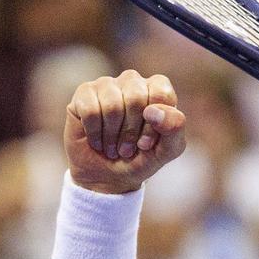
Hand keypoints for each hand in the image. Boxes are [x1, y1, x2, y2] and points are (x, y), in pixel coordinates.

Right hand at [65, 71, 185, 193]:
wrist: (107, 176)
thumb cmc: (140, 159)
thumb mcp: (166, 150)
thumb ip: (174, 128)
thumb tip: (153, 111)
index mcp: (157, 90)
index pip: (160, 93)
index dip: (153, 124)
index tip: (146, 143)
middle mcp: (132, 82)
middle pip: (136, 97)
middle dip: (130, 131)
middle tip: (126, 149)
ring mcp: (107, 85)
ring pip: (112, 104)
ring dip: (111, 135)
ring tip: (112, 147)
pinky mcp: (84, 93)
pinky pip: (90, 109)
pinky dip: (94, 133)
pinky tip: (96, 140)